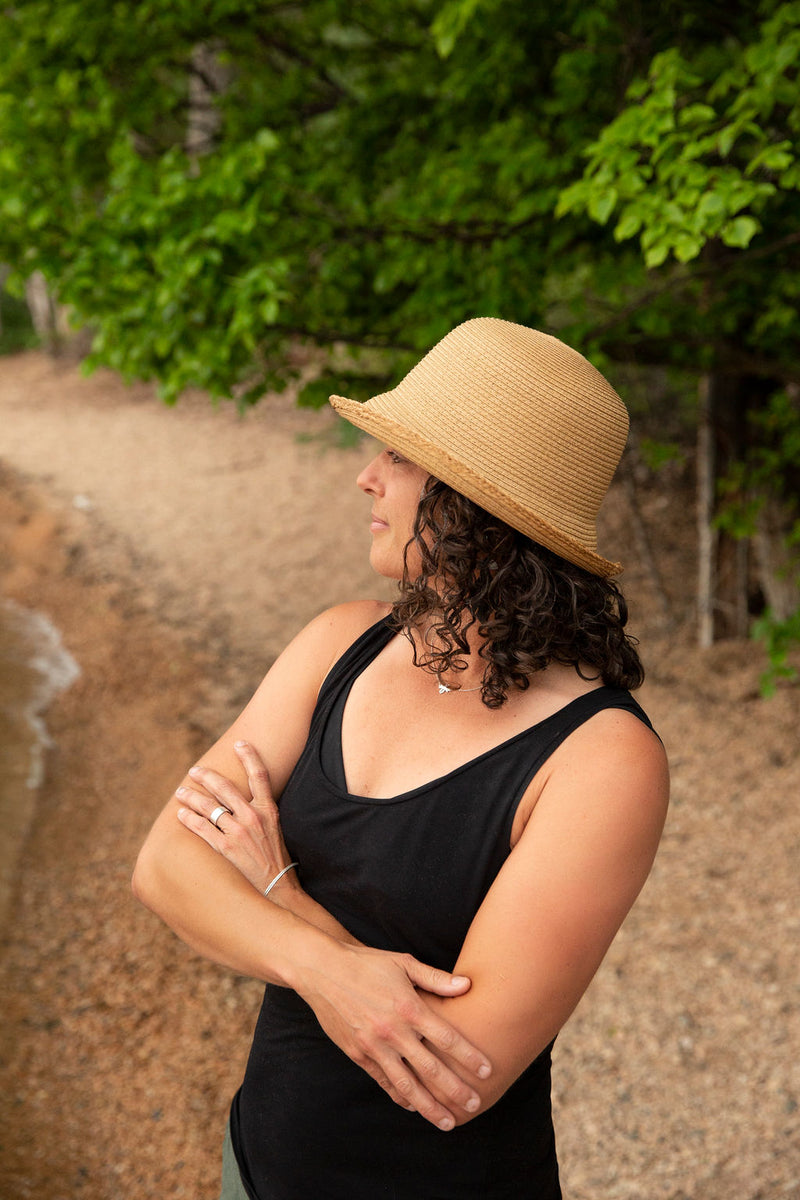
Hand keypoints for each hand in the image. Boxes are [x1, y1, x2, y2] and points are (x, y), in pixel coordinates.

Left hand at [176, 741, 296, 895]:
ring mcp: (239, 832)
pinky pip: (202, 828)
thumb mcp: (276, 829)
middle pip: (225, 788)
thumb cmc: (277, 859)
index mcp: (269, 810)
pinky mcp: (226, 848)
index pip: (260, 775)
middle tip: (194, 771)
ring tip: (181, 792)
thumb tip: (247, 800)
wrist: (278, 887)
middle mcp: (253, 817)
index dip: (249, 756)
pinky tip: (181, 814)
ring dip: (191, 797)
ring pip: (208, 806)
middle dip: (206, 776)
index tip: (239, 743)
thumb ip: (262, 812)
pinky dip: (189, 819)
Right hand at [297, 941, 491, 1130]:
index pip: (445, 1037)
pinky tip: (413, 1106)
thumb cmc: (367, 963)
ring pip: (406, 1084)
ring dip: (429, 1106)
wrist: (322, 970)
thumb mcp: (403, 963)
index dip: (468, 1055)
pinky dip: (399, 1096)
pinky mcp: (357, 1054)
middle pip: (430, 1068)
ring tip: (447, 1121)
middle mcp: (392, 1030)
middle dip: (455, 1089)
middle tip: (474, 1103)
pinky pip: (383, 1081)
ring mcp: (373, 1045)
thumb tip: (467, 985)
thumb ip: (436, 978)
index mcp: (408, 1006)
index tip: (487, 1070)